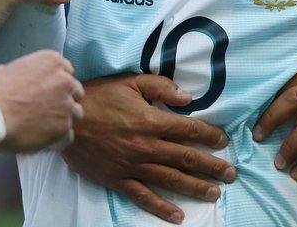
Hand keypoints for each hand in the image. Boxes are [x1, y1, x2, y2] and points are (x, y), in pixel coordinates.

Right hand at [0, 49, 84, 153]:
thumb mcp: (10, 69)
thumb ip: (29, 73)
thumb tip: (26, 81)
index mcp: (52, 61)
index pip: (67, 72)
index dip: (57, 84)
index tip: (48, 92)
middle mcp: (64, 80)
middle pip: (75, 91)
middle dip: (64, 100)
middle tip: (47, 109)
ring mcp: (66, 104)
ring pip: (76, 113)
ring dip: (64, 119)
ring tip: (45, 127)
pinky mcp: (63, 127)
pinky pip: (68, 135)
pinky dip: (58, 139)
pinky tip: (45, 140)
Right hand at [61, 74, 235, 223]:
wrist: (65, 121)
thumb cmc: (98, 97)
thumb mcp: (131, 82)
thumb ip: (161, 87)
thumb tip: (188, 97)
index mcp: (151, 121)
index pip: (189, 129)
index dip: (209, 135)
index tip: (223, 141)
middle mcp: (146, 147)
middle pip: (186, 158)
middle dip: (212, 166)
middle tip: (231, 173)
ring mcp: (133, 166)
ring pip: (171, 180)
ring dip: (196, 187)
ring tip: (215, 193)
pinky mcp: (119, 180)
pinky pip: (144, 197)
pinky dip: (162, 208)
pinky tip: (178, 216)